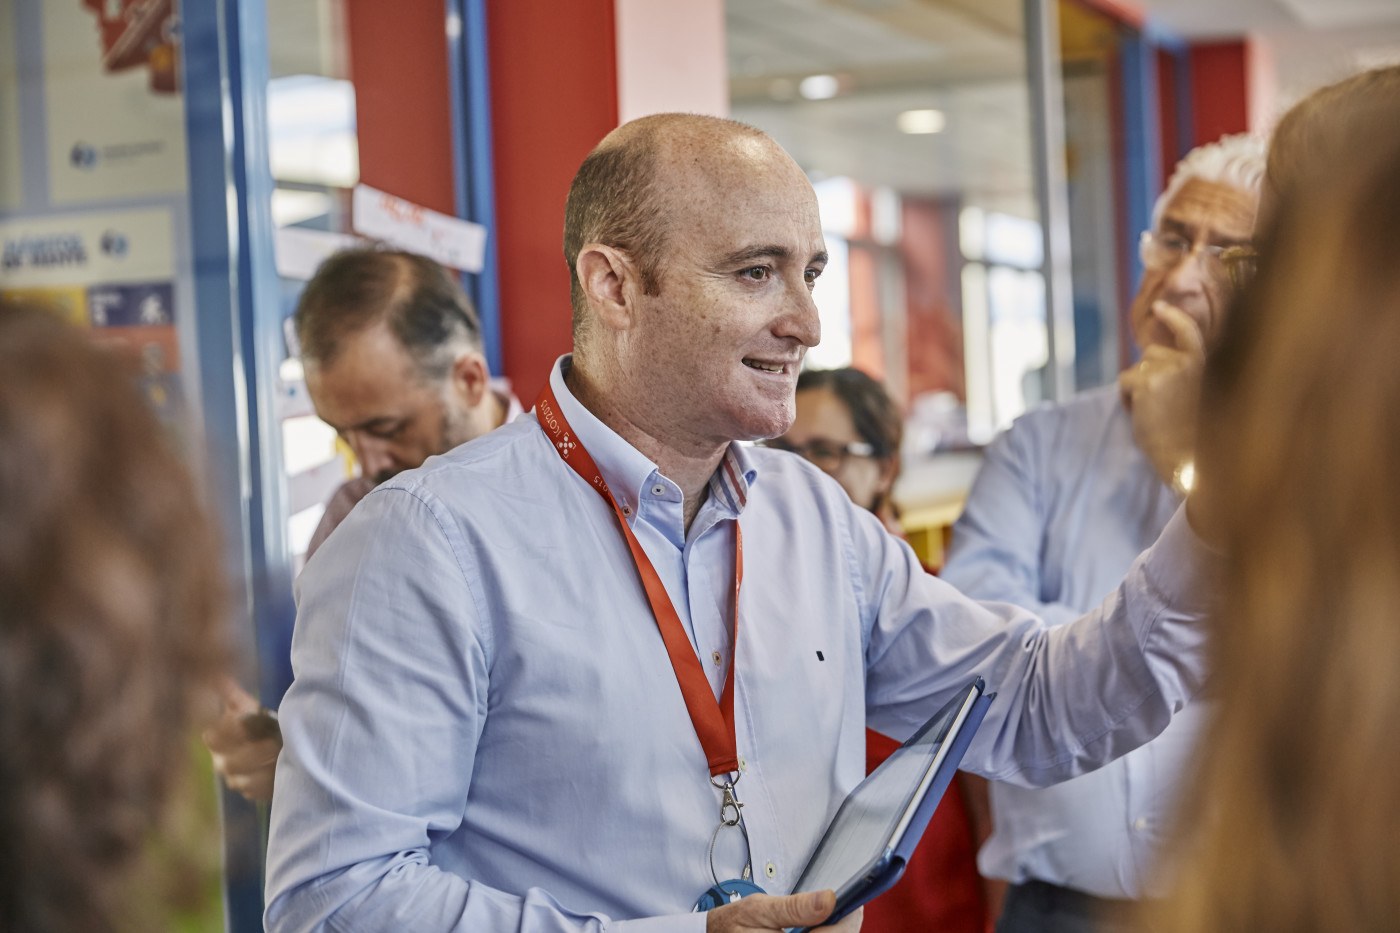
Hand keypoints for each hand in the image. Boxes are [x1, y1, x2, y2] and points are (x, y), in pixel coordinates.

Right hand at [202, 676, 281, 802]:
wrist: (273, 745)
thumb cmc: (256, 723)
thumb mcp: (246, 707)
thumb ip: (232, 694)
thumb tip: (217, 675)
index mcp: (217, 740)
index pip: (214, 738)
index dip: (231, 732)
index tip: (249, 724)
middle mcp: (222, 762)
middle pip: (230, 763)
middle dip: (253, 753)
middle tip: (273, 743)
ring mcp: (235, 780)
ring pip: (244, 781)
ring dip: (264, 769)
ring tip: (281, 756)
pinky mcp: (251, 792)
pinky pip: (257, 792)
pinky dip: (271, 782)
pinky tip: (282, 770)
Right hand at [706, 889, 861, 932]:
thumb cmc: (734, 924)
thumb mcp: (760, 908)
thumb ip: (794, 907)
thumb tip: (828, 899)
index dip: (850, 919)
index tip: (854, 902)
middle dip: (842, 927)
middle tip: (841, 907)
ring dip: (833, 932)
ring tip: (827, 916)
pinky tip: (816, 928)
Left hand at [1117, 300, 1204, 488]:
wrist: (1191, 460)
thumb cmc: (1196, 440)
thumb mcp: (1199, 399)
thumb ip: (1183, 378)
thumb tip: (1153, 366)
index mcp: (1205, 366)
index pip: (1188, 332)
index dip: (1172, 317)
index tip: (1159, 307)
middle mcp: (1187, 362)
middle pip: (1151, 353)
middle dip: (1148, 372)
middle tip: (1158, 404)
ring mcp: (1166, 370)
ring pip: (1137, 368)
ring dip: (1138, 386)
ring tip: (1153, 412)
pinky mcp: (1146, 382)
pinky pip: (1124, 381)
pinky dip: (1126, 396)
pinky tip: (1141, 413)